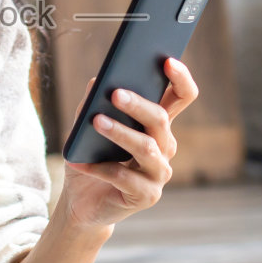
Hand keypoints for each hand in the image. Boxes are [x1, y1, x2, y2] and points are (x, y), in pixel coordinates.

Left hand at [60, 57, 199, 232]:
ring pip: (146, 147)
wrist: (82, 201)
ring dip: (120, 133)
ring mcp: (159, 172)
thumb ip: (93, 102)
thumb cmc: (90, 157)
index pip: (182, 97)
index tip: (167, 61)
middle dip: (138, 104)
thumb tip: (99, 79)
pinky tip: (79, 161)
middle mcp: (164, 146)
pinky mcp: (147, 196)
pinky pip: (125, 178)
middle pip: (161, 119)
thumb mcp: (87, 126)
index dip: (180, 78)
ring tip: (96, 122)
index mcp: (157, 124)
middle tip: (115, 93)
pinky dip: (99, 168)